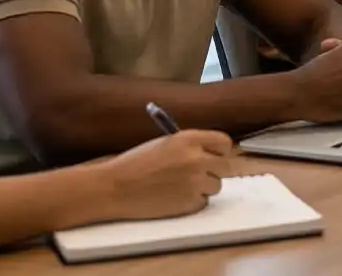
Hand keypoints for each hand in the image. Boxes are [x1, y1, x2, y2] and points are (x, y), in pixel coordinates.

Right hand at [95, 130, 232, 221]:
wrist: (114, 187)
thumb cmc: (135, 164)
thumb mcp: (165, 144)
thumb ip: (190, 146)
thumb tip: (211, 153)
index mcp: (189, 139)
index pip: (224, 142)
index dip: (219, 151)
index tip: (214, 156)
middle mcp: (197, 159)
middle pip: (226, 166)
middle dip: (215, 170)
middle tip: (202, 174)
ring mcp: (195, 182)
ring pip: (216, 186)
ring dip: (204, 187)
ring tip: (180, 186)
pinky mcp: (189, 203)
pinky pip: (203, 202)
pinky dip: (193, 202)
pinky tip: (174, 197)